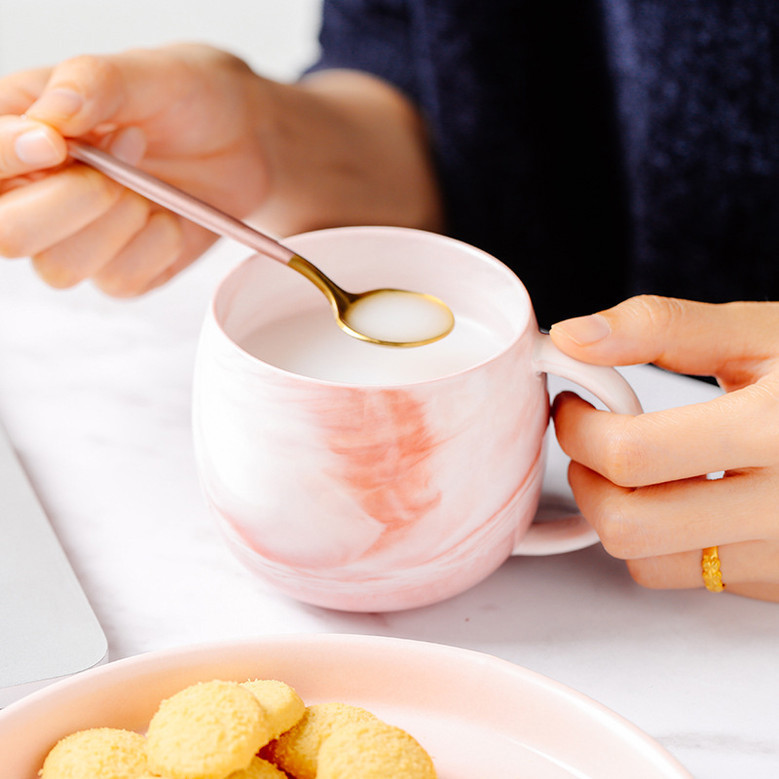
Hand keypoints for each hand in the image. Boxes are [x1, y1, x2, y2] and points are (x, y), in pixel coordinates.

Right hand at [0, 44, 271, 294]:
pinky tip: (169, 215)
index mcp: (16, 133)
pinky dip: (154, 246)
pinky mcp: (119, 272)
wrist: (241, 140)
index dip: (7, 159)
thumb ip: (93, 84)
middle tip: (123, 160)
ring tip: (150, 183)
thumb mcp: (146, 73)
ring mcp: (75, 240)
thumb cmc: (184, 98)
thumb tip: (52, 117)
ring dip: (118, 223)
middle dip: (71, 201)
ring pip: (61, 268)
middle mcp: (34, 194)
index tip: (56, 143)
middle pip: (9, 234)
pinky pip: (119, 281)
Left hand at [549, 295, 778, 601]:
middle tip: (591, 444)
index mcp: (773, 431)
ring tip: (635, 470)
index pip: (632, 455)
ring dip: (619, 514)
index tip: (573, 407)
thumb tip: (572, 337)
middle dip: (586, 480)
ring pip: (649, 563)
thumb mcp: (757, 333)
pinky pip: (692, 576)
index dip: (577, 428)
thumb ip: (660, 328)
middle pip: (629, 525)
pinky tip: (689, 496)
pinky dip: (667, 540)